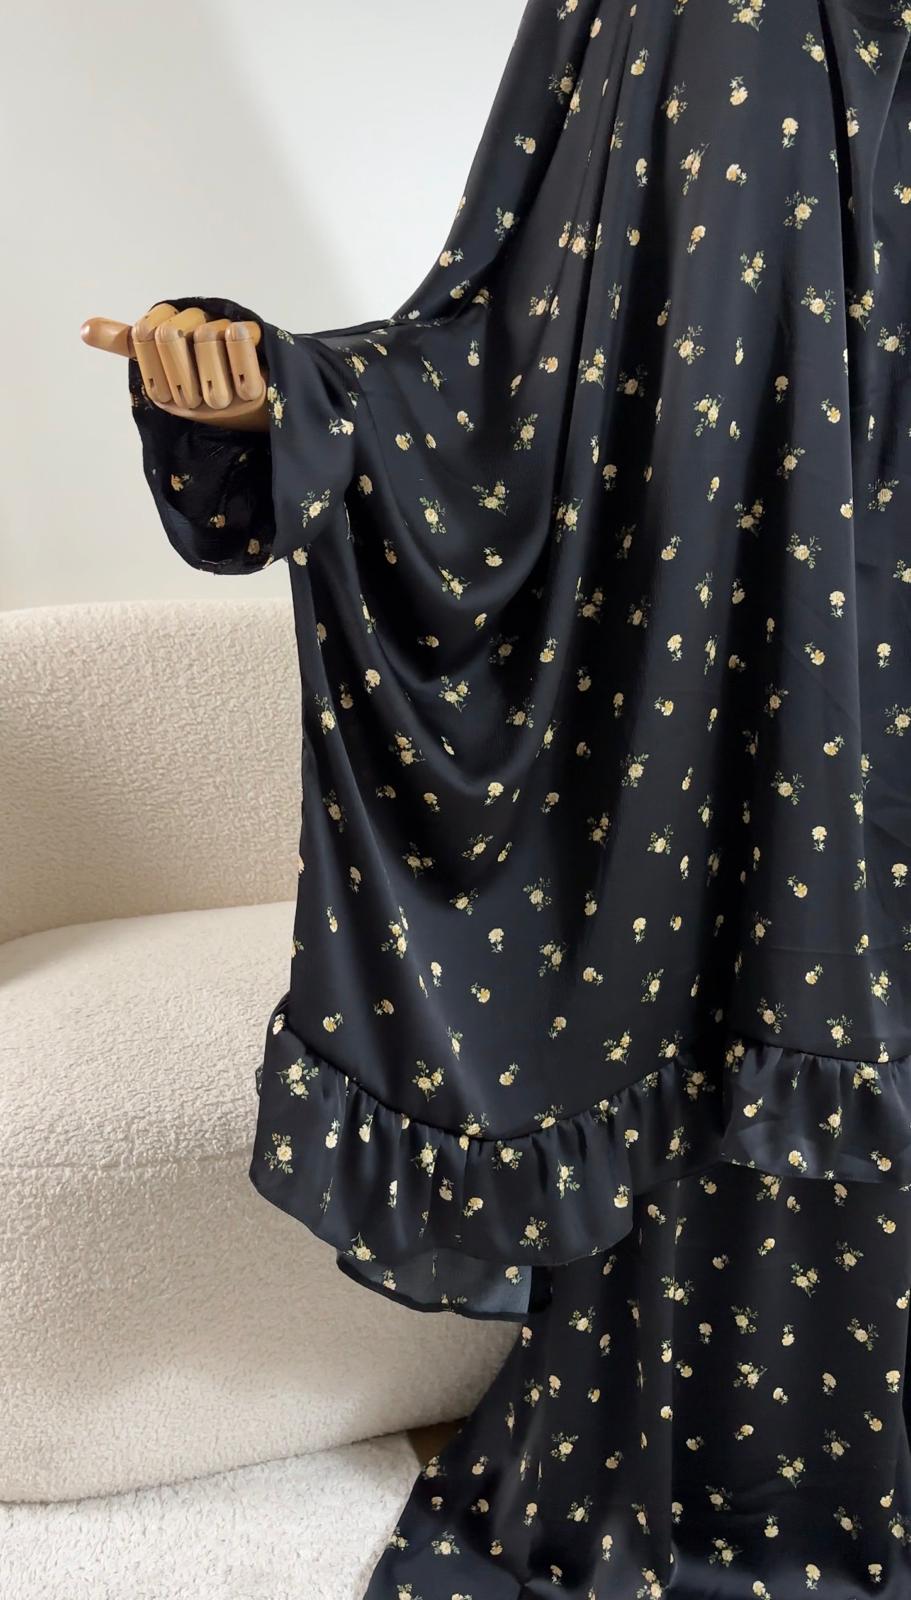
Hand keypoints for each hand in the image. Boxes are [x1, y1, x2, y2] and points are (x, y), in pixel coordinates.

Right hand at [80, 302, 269, 431]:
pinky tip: (242, 332)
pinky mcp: (251, 393)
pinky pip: (239, 345)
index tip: (175, 332)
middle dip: (187, 323)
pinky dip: (240, 332)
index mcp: (161, 392)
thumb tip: (85, 328)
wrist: (254, 396)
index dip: (161, 321)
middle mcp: (185, 402)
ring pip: (206, 335)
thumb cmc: (203, 368)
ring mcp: (218, 400)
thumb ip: (128, 342)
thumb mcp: (161, 356)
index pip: (144, 335)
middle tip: (201, 336)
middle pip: (171, 335)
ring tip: (224, 343)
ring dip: (217, 328)